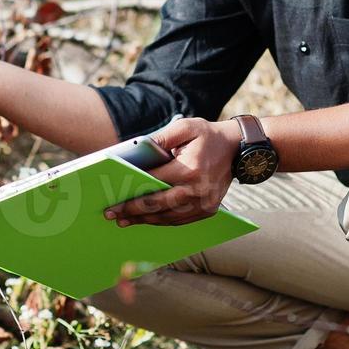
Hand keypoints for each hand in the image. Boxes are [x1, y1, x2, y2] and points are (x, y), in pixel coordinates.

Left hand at [102, 117, 241, 226]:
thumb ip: (161, 136)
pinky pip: (179, 220)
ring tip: (124, 220)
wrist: (238, 149)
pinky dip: (161, 221)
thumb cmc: (208, 136)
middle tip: (110, 214)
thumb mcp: (185, 127)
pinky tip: (145, 219)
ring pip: (167, 217)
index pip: (153, 182)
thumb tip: (138, 148)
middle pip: (157, 205)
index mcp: (190, 169)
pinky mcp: (208, 211)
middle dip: (131, 210)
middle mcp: (197, 190)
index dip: (131, 190)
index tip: (112, 197)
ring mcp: (204, 204)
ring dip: (144, 220)